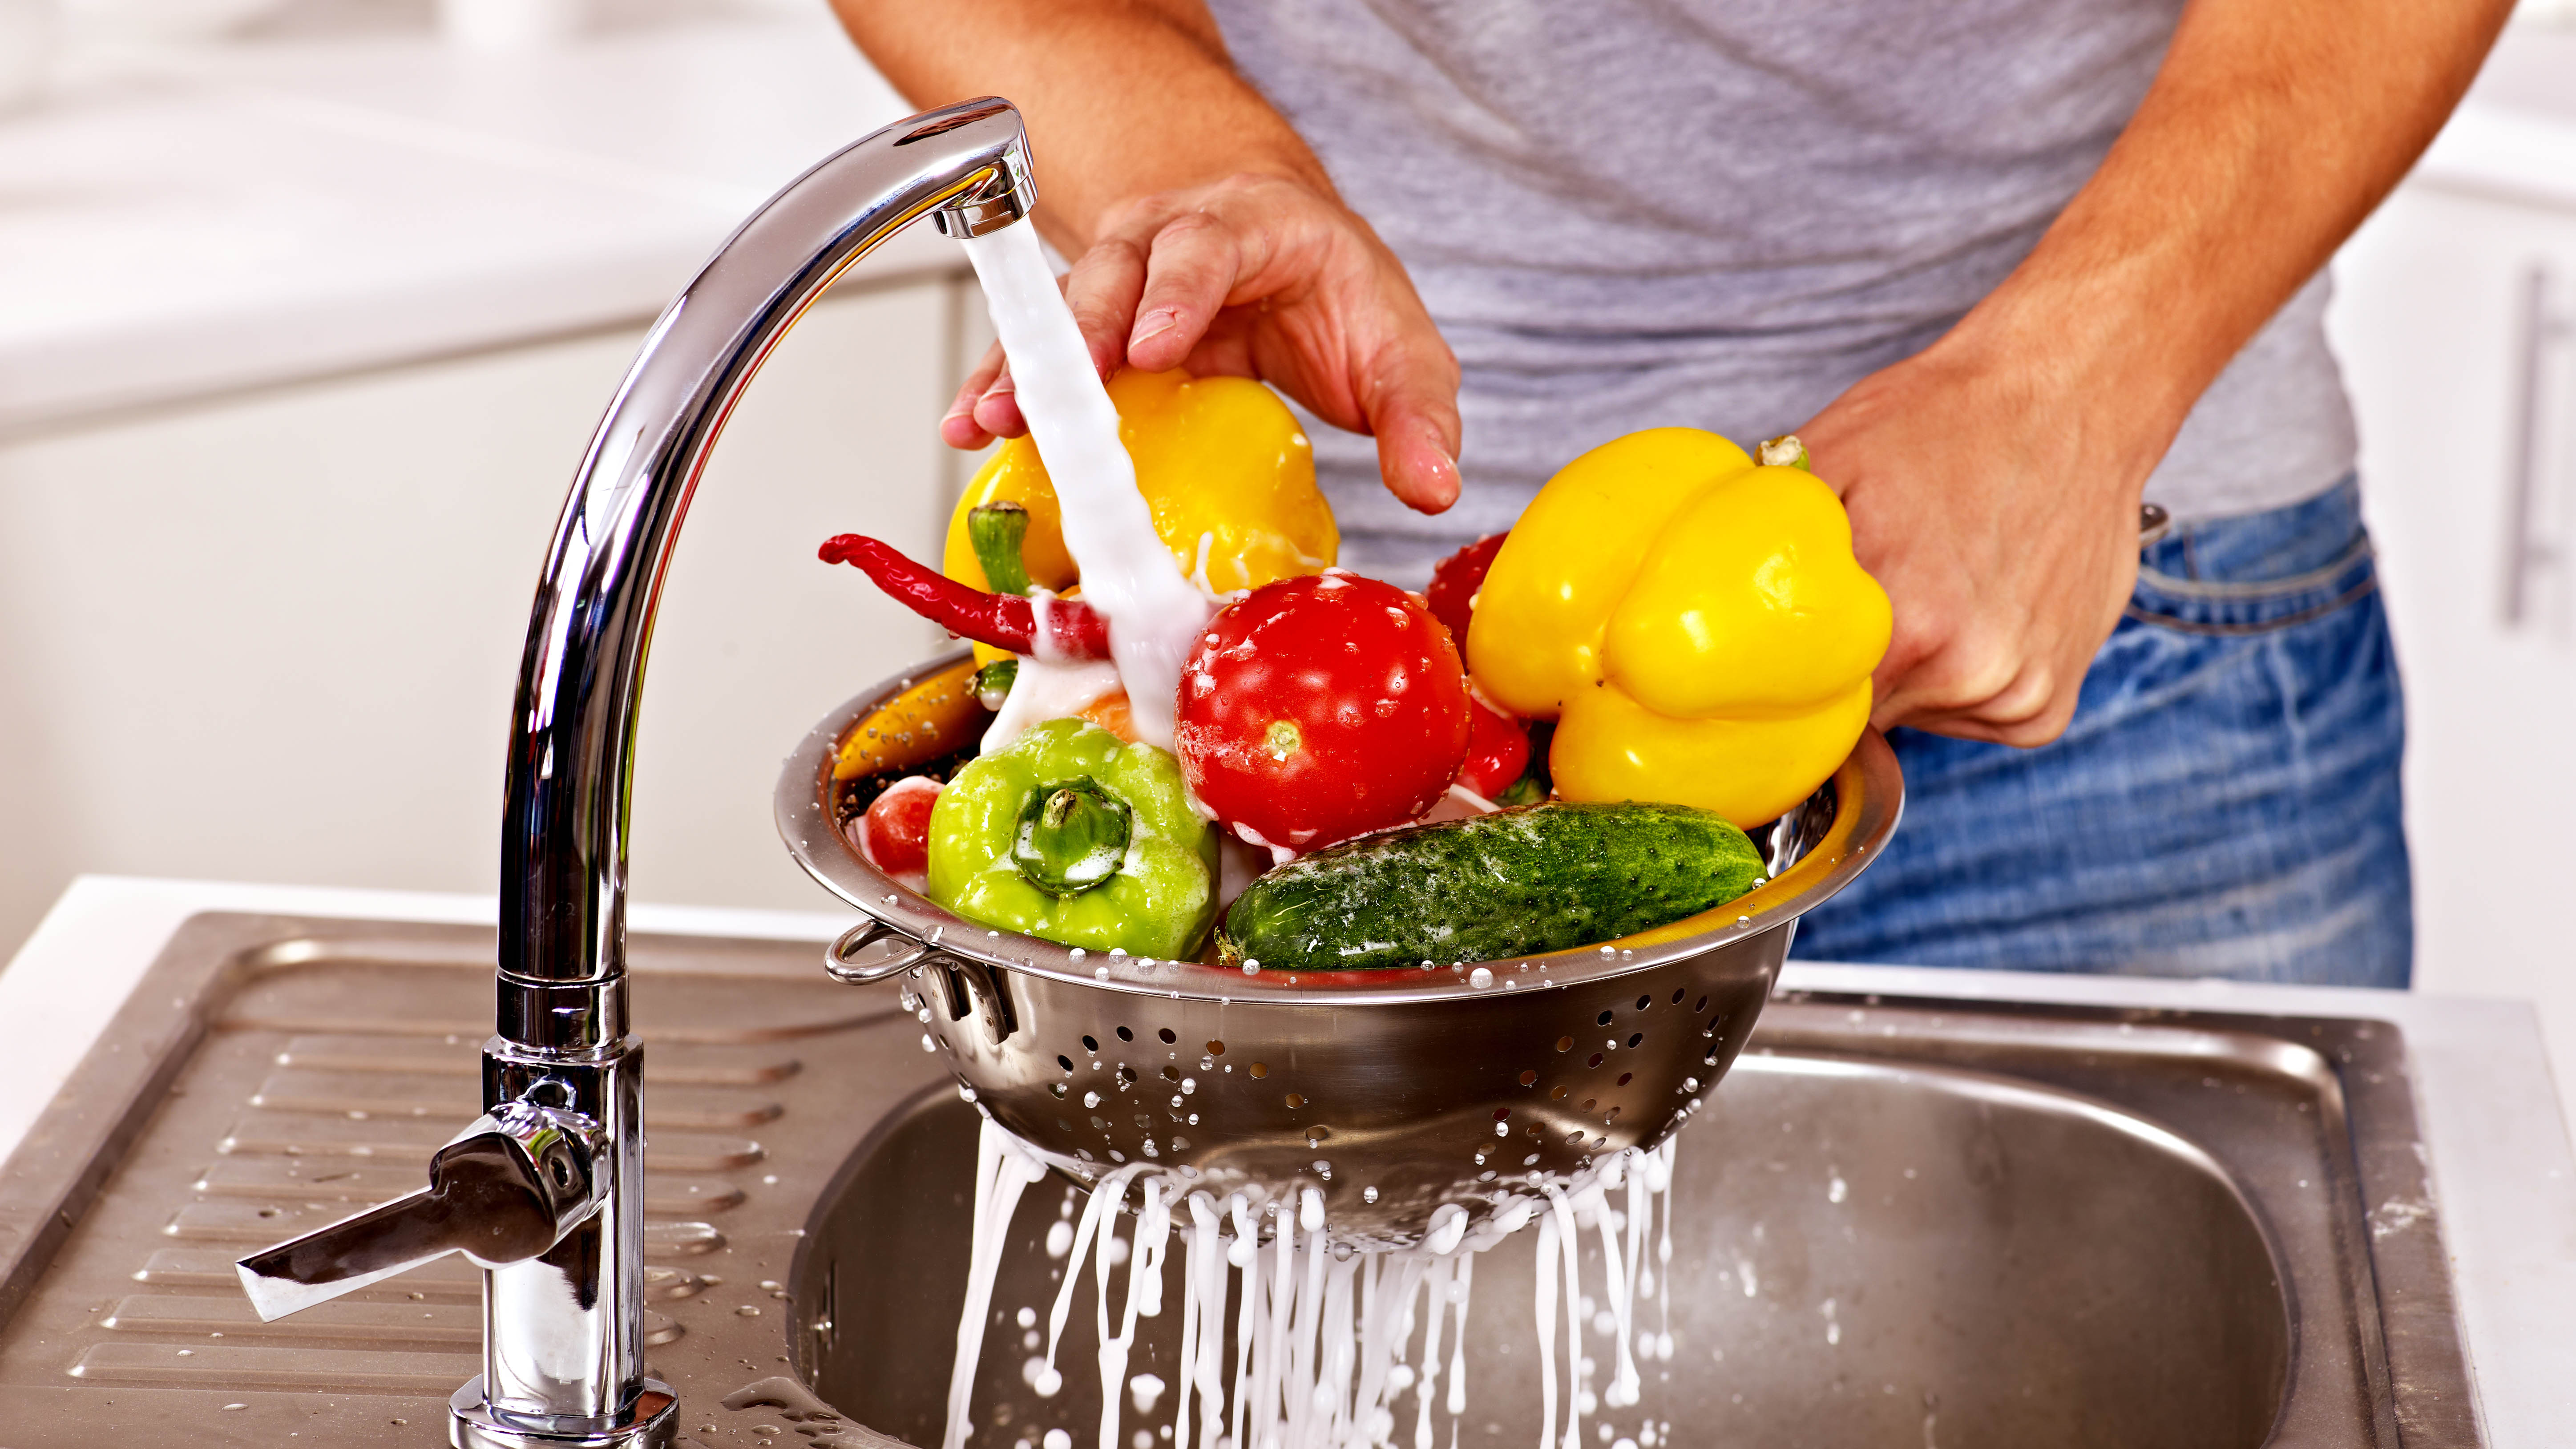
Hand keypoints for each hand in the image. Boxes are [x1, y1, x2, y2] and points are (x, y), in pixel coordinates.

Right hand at [940, 172, 1463, 513]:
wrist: (1280, 248)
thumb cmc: (1333, 294)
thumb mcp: (1396, 347)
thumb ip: (1419, 415)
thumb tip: (1434, 488)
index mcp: (1249, 231)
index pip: (1206, 250)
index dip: (1177, 294)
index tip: (1154, 346)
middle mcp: (1169, 240)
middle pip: (1114, 271)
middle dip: (1084, 331)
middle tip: (1066, 390)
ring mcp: (1118, 279)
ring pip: (1062, 310)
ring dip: (1028, 365)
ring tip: (995, 418)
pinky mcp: (1089, 328)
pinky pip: (1038, 352)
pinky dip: (1003, 386)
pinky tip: (971, 426)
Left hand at [1798, 333, 2166, 746]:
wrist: (2071, 395)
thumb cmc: (1946, 418)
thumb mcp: (1827, 456)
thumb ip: (1762, 540)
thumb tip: (1697, 598)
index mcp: (1902, 625)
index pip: (1809, 711)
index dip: (1789, 684)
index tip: (1787, 653)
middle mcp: (1966, 669)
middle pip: (1860, 715)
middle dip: (1848, 667)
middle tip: (1871, 591)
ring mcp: (2017, 688)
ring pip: (1915, 715)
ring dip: (1909, 670)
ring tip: (1935, 584)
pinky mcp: (2049, 702)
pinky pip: (1975, 719)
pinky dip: (1965, 681)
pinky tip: (1976, 610)